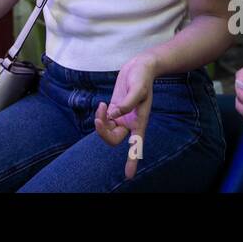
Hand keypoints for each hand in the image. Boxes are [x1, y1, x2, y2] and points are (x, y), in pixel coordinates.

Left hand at [94, 53, 155, 179]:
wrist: (140, 66)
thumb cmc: (142, 76)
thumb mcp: (137, 88)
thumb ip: (126, 103)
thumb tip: (113, 115)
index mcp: (139, 121)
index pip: (136, 144)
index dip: (132, 160)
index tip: (129, 176)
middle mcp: (130, 122)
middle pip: (113, 139)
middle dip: (103, 132)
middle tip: (100, 117)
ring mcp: (122, 116)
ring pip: (107, 129)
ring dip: (100, 122)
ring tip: (102, 106)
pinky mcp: (115, 109)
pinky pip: (104, 120)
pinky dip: (100, 115)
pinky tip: (102, 106)